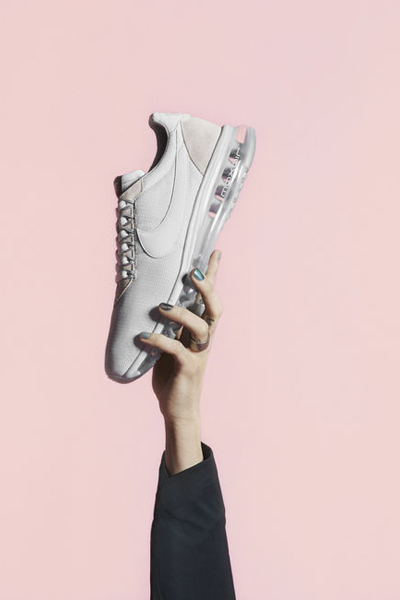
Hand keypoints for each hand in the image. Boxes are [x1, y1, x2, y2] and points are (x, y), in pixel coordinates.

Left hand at [139, 249, 222, 422]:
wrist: (178, 408)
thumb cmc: (172, 373)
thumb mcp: (170, 342)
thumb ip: (168, 324)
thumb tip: (152, 299)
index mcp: (199, 330)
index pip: (210, 298)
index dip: (213, 275)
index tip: (215, 251)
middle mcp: (203, 339)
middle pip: (215, 308)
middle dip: (207, 288)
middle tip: (192, 272)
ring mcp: (198, 354)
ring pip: (201, 327)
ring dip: (183, 314)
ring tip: (161, 307)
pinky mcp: (188, 369)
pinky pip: (177, 350)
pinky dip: (160, 340)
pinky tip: (143, 337)